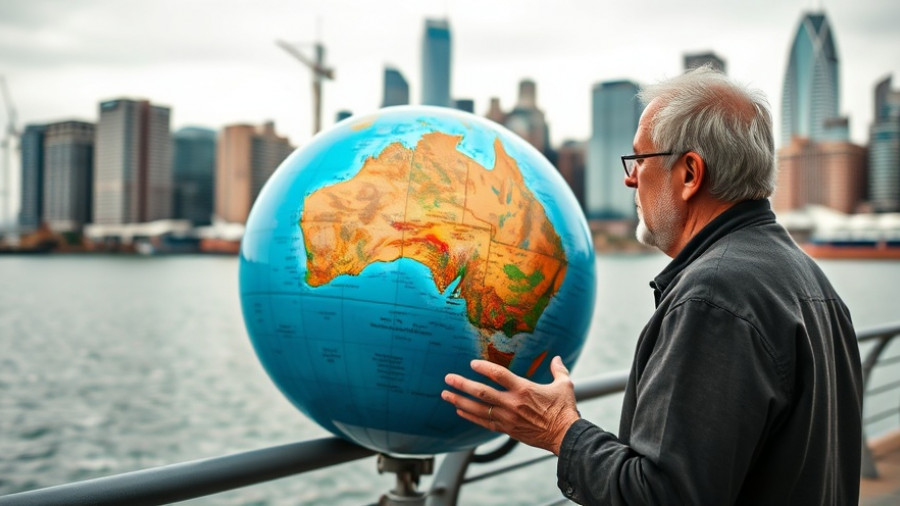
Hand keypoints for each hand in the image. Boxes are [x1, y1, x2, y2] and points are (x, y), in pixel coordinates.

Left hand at [441, 355, 579, 454]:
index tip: (472, 363)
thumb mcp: (564, 386)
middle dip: (462, 384)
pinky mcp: (507, 429)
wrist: (565, 436)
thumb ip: (558, 370)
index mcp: (524, 389)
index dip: (484, 368)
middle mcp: (512, 403)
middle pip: (481, 392)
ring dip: (460, 401)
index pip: (498, 374)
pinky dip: (470, 416)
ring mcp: (507, 418)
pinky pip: (483, 422)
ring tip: (446, 395)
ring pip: (478, 408)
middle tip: (448, 378)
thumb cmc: (565, 411)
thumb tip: (556, 358)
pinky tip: (460, 410)